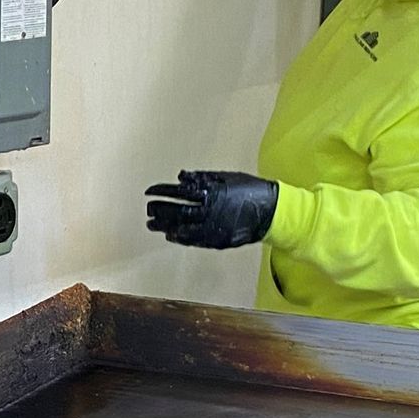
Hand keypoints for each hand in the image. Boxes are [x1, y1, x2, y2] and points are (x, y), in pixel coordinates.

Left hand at [146, 169, 278, 249]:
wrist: (270, 211)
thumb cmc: (249, 189)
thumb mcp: (226, 177)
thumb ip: (202, 178)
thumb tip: (181, 178)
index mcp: (210, 192)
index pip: (178, 192)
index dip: (162, 192)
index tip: (149, 192)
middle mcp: (209, 211)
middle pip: (176, 212)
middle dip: (159, 211)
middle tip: (148, 210)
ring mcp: (212, 227)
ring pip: (182, 228)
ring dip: (165, 226)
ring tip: (152, 225)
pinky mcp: (217, 240)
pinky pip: (194, 240)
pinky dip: (181, 238)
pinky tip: (171, 236)